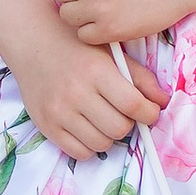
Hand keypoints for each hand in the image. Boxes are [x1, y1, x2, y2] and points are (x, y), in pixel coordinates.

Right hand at [19, 34, 162, 164]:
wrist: (33, 41)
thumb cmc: (76, 46)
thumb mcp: (111, 53)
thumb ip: (140, 77)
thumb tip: (163, 102)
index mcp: (96, 71)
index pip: (132, 104)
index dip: (149, 113)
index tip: (149, 111)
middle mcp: (76, 92)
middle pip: (119, 128)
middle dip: (128, 123)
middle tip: (123, 112)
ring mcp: (59, 111)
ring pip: (101, 143)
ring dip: (109, 135)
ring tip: (104, 118)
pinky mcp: (46, 125)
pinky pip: (79, 153)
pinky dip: (90, 145)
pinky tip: (88, 127)